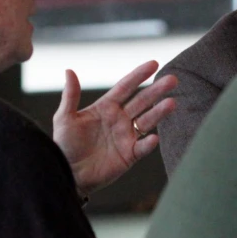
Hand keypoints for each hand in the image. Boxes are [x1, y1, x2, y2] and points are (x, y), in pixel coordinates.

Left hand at [53, 60, 176, 194]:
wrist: (67, 173)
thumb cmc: (64, 145)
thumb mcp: (65, 118)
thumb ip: (70, 95)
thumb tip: (69, 71)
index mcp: (106, 107)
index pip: (126, 87)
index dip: (139, 75)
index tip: (154, 63)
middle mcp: (119, 119)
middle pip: (142, 101)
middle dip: (157, 90)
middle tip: (172, 79)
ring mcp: (126, 136)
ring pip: (147, 120)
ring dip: (159, 112)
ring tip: (172, 103)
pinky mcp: (129, 155)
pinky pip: (142, 147)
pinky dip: (149, 143)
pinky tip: (154, 137)